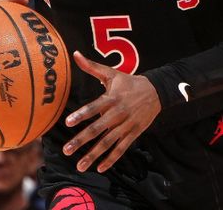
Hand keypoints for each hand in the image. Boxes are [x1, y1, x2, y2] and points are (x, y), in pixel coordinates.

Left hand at [63, 51, 160, 172]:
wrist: (156, 91)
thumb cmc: (128, 82)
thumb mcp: (111, 73)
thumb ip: (92, 66)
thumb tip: (75, 54)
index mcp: (111, 98)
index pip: (94, 107)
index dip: (82, 114)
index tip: (68, 122)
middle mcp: (118, 113)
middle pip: (98, 128)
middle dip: (81, 140)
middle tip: (66, 150)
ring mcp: (126, 125)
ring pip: (108, 142)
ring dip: (93, 155)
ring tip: (79, 166)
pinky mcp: (134, 133)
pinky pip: (121, 148)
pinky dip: (111, 158)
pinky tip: (100, 168)